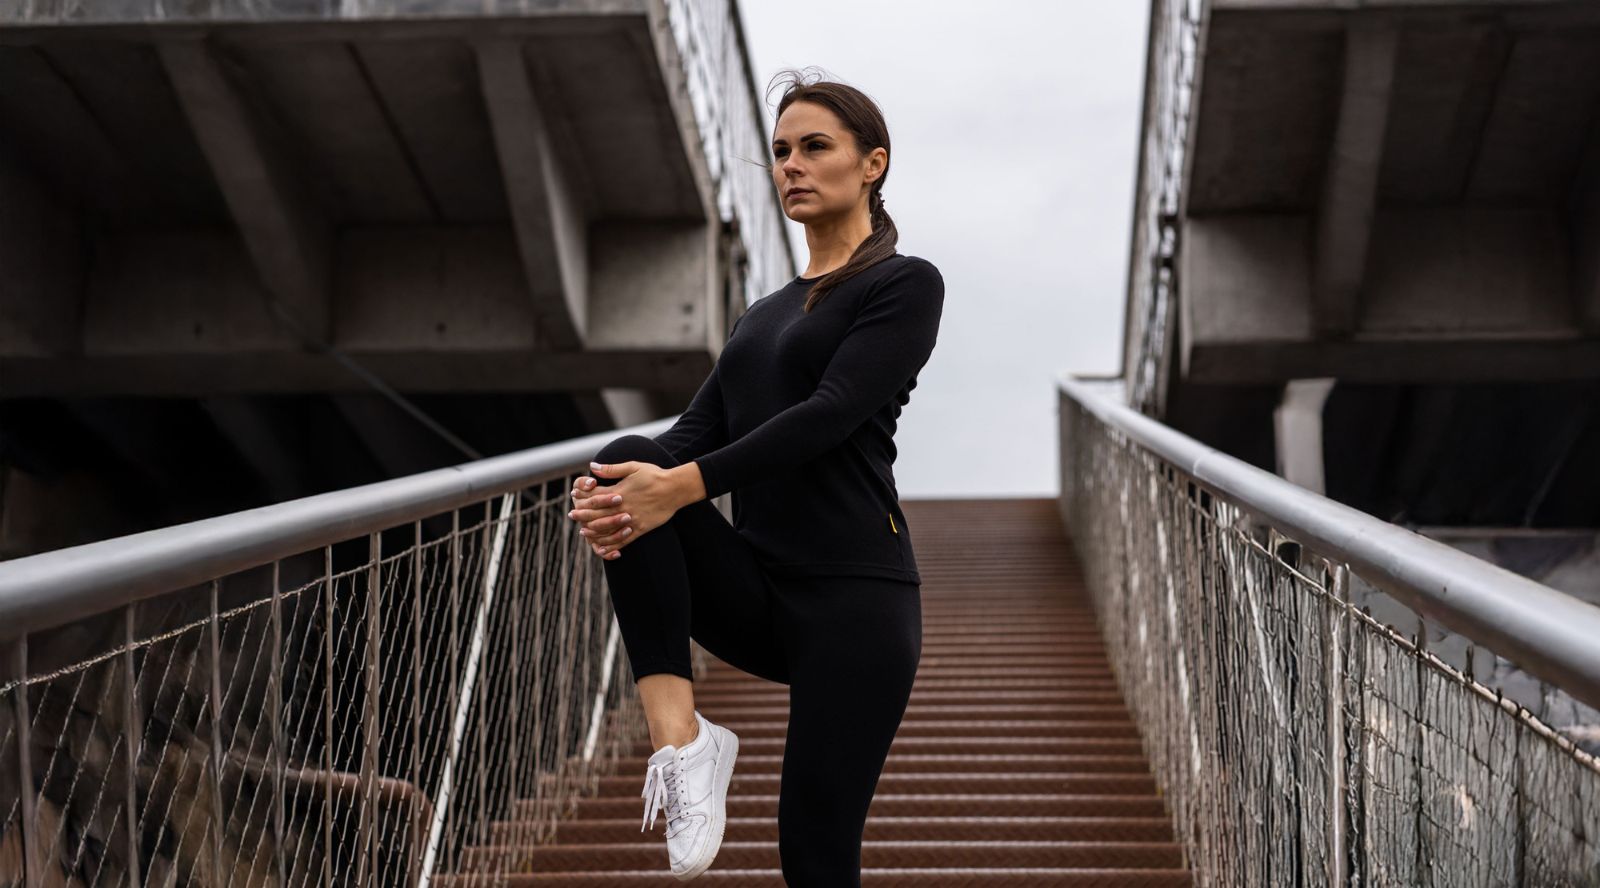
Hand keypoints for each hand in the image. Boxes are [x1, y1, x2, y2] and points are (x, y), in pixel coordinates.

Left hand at [566, 461, 680, 559]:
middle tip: (572, 516)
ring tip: (584, 532)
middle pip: (597, 514)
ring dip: (593, 532)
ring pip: (608, 530)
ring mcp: (632, 520)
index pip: (594, 496)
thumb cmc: (654, 475)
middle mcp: (623, 508)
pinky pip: (623, 540)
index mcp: (619, 492)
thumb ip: (612, 469)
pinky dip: (612, 545)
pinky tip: (603, 548)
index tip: (574, 496)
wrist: (675, 489)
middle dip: (582, 515)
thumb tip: (593, 466)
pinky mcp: (641, 528)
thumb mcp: (633, 467)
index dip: (582, 496)